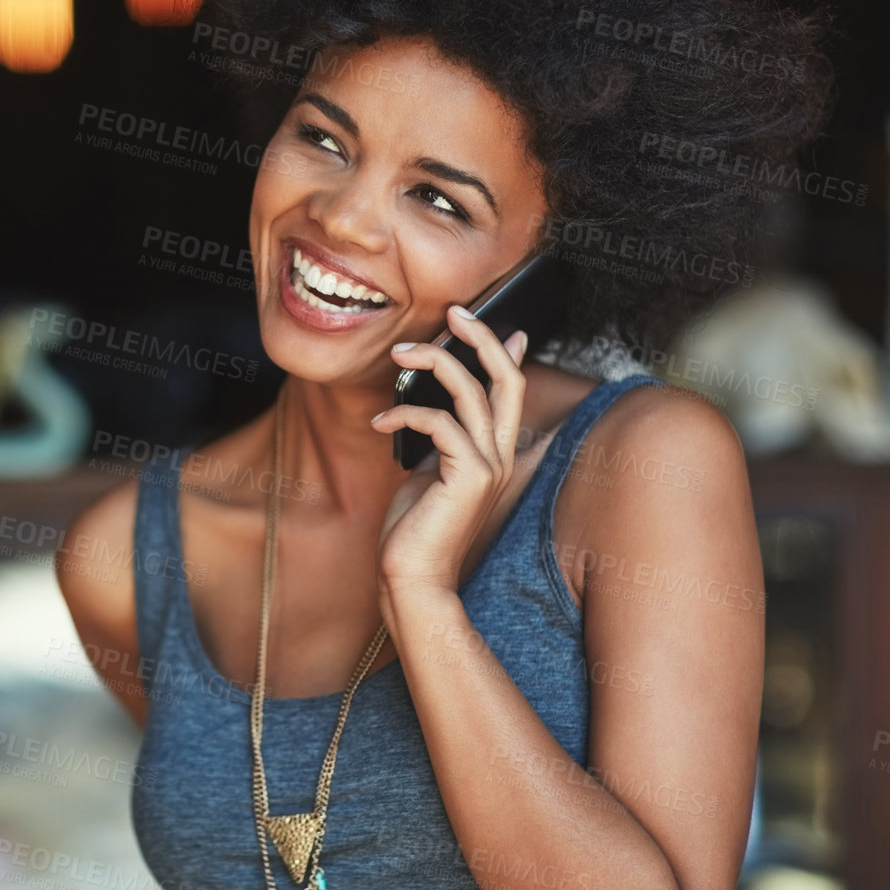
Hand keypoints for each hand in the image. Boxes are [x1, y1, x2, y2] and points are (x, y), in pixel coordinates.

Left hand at [369, 306, 528, 598]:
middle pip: (507, 379)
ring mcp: (489, 467)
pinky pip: (440, 422)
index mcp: (494, 455)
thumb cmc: (413, 529)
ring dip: (433, 362)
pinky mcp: (470, 477)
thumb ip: (437, 438)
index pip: (509, 390)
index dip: (501, 350)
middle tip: (452, 311)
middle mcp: (501, 457)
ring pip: (472, 391)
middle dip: (482, 337)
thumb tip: (429, 403)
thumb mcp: (427, 471)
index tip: (477, 321)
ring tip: (398, 353)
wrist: (412, 578)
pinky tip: (379, 420)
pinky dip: (406, 411)